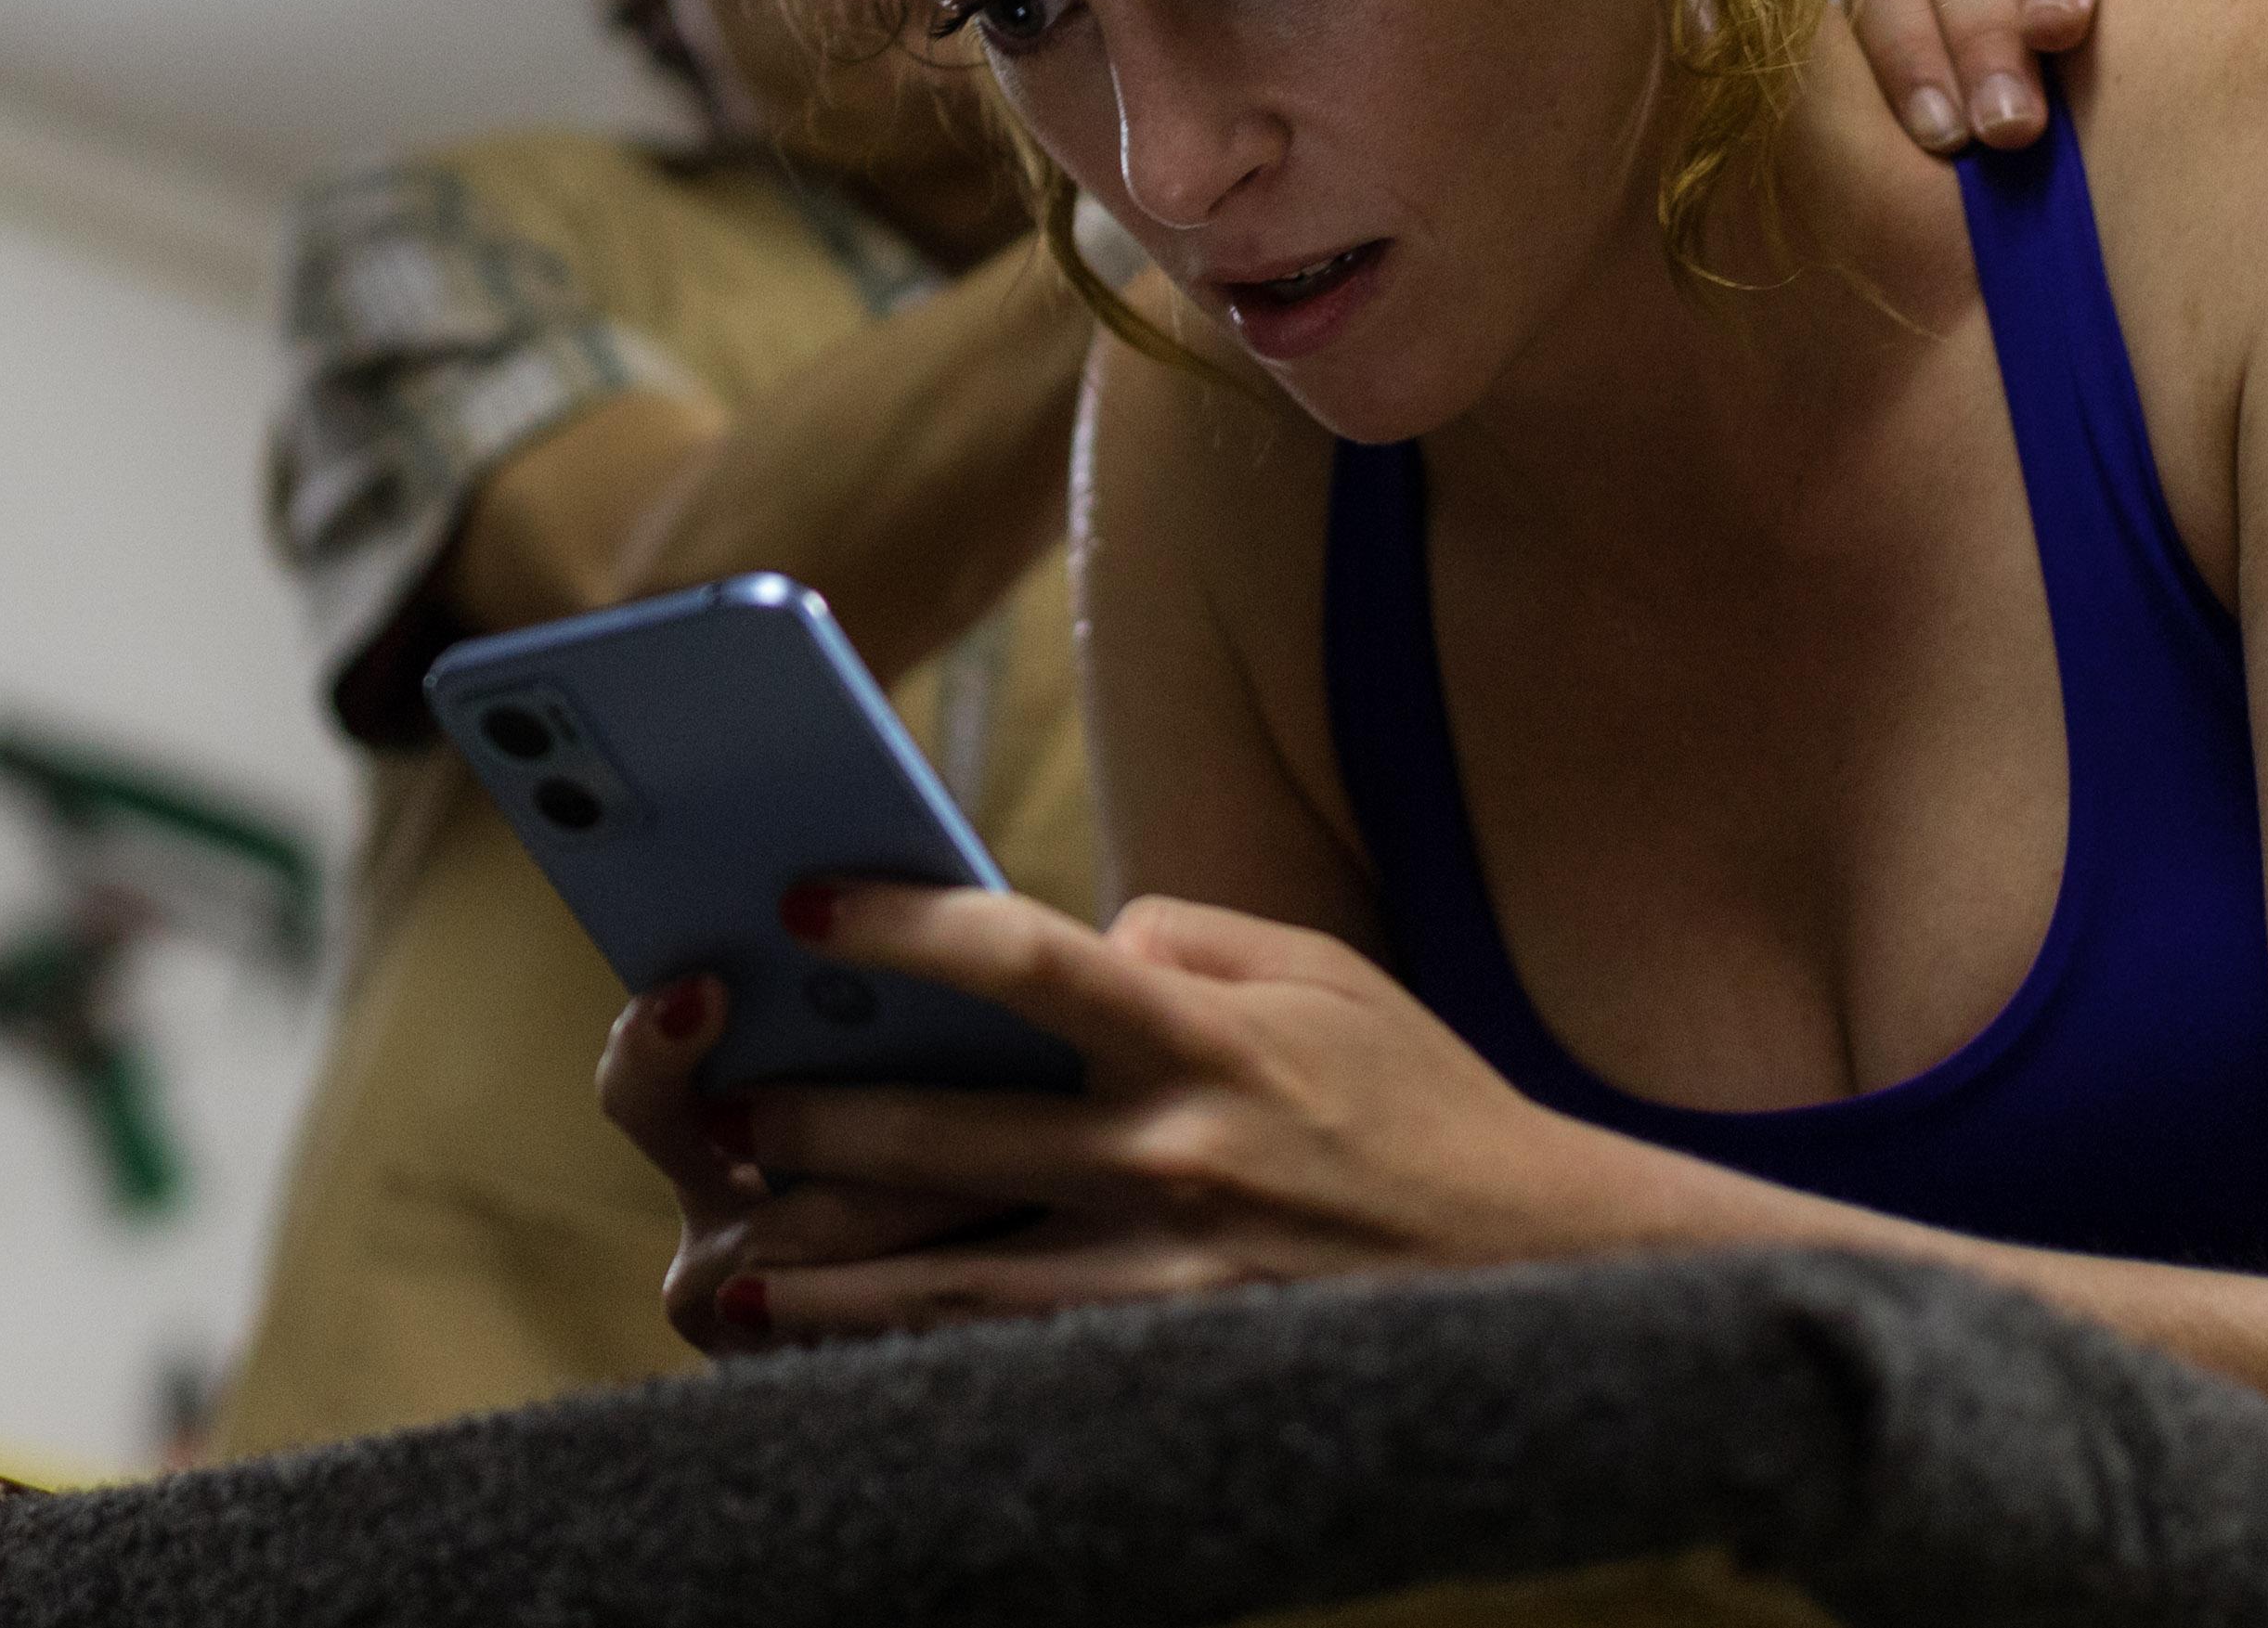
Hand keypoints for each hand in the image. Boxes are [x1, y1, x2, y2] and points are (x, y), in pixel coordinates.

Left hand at [614, 884, 1662, 1353]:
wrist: (1544, 1266)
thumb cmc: (1419, 1103)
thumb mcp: (1325, 974)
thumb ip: (1189, 938)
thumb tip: (1083, 933)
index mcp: (1200, 1034)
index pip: (1022, 956)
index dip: (899, 922)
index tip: (803, 902)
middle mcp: (1171, 1152)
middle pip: (950, 1131)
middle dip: (817, 1118)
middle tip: (723, 1103)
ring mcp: (1168, 1268)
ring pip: (956, 1278)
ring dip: (833, 1269)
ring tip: (732, 1263)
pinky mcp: (1177, 1352)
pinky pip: (1020, 1362)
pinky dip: (922, 1361)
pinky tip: (842, 1363)